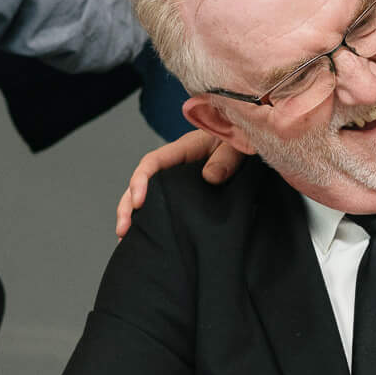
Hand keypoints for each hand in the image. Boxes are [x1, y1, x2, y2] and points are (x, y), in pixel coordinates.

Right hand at [113, 130, 244, 236]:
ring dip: (135, 215)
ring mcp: (181, 179)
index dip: (140, 181)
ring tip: (126, 238)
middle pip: (142, 182)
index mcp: (185, 148)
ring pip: (150, 195)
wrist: (252, 138)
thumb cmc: (243, 136)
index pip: (153, 162)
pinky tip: (149, 235)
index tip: (138, 203)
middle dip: (128, 205)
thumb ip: (226, 158)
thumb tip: (210, 177)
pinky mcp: (189, 192)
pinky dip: (153, 218)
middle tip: (123, 230)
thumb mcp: (238, 143)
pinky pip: (166, 203)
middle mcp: (177, 164)